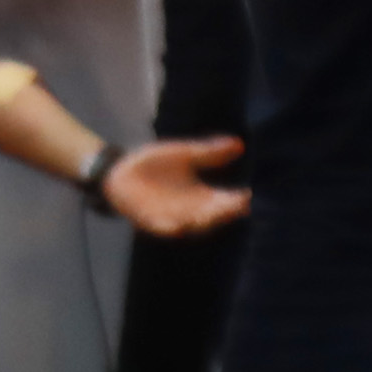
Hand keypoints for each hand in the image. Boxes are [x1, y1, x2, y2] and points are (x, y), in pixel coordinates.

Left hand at [104, 133, 248, 237]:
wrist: (119, 172)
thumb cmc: (154, 165)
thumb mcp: (183, 155)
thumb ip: (208, 152)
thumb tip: (239, 144)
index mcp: (203, 197)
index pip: (228, 201)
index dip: (240, 200)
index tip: (252, 194)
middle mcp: (192, 212)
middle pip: (214, 216)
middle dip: (224, 212)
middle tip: (237, 205)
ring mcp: (172, 218)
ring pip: (191, 225)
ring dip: (201, 222)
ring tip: (211, 215)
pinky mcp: (150, 220)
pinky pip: (162, 227)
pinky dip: (169, 228)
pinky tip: (177, 226)